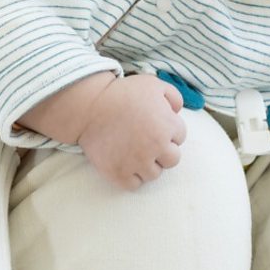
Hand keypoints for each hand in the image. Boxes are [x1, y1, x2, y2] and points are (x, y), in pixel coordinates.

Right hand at [75, 74, 188, 190]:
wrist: (89, 106)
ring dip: (147, 165)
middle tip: (146, 142)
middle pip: (173, 160)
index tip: (153, 126)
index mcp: (168, 125)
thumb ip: (173, 95)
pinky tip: (124, 163)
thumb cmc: (121, 93)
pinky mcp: (119, 173)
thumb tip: (177, 111)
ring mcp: (137, 162)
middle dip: (162, 151)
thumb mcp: (153, 84)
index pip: (180, 137)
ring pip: (154, 174)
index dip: (167, 130)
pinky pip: (134, 185)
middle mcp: (156, 146)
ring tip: (134, 152)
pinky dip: (131, 177)